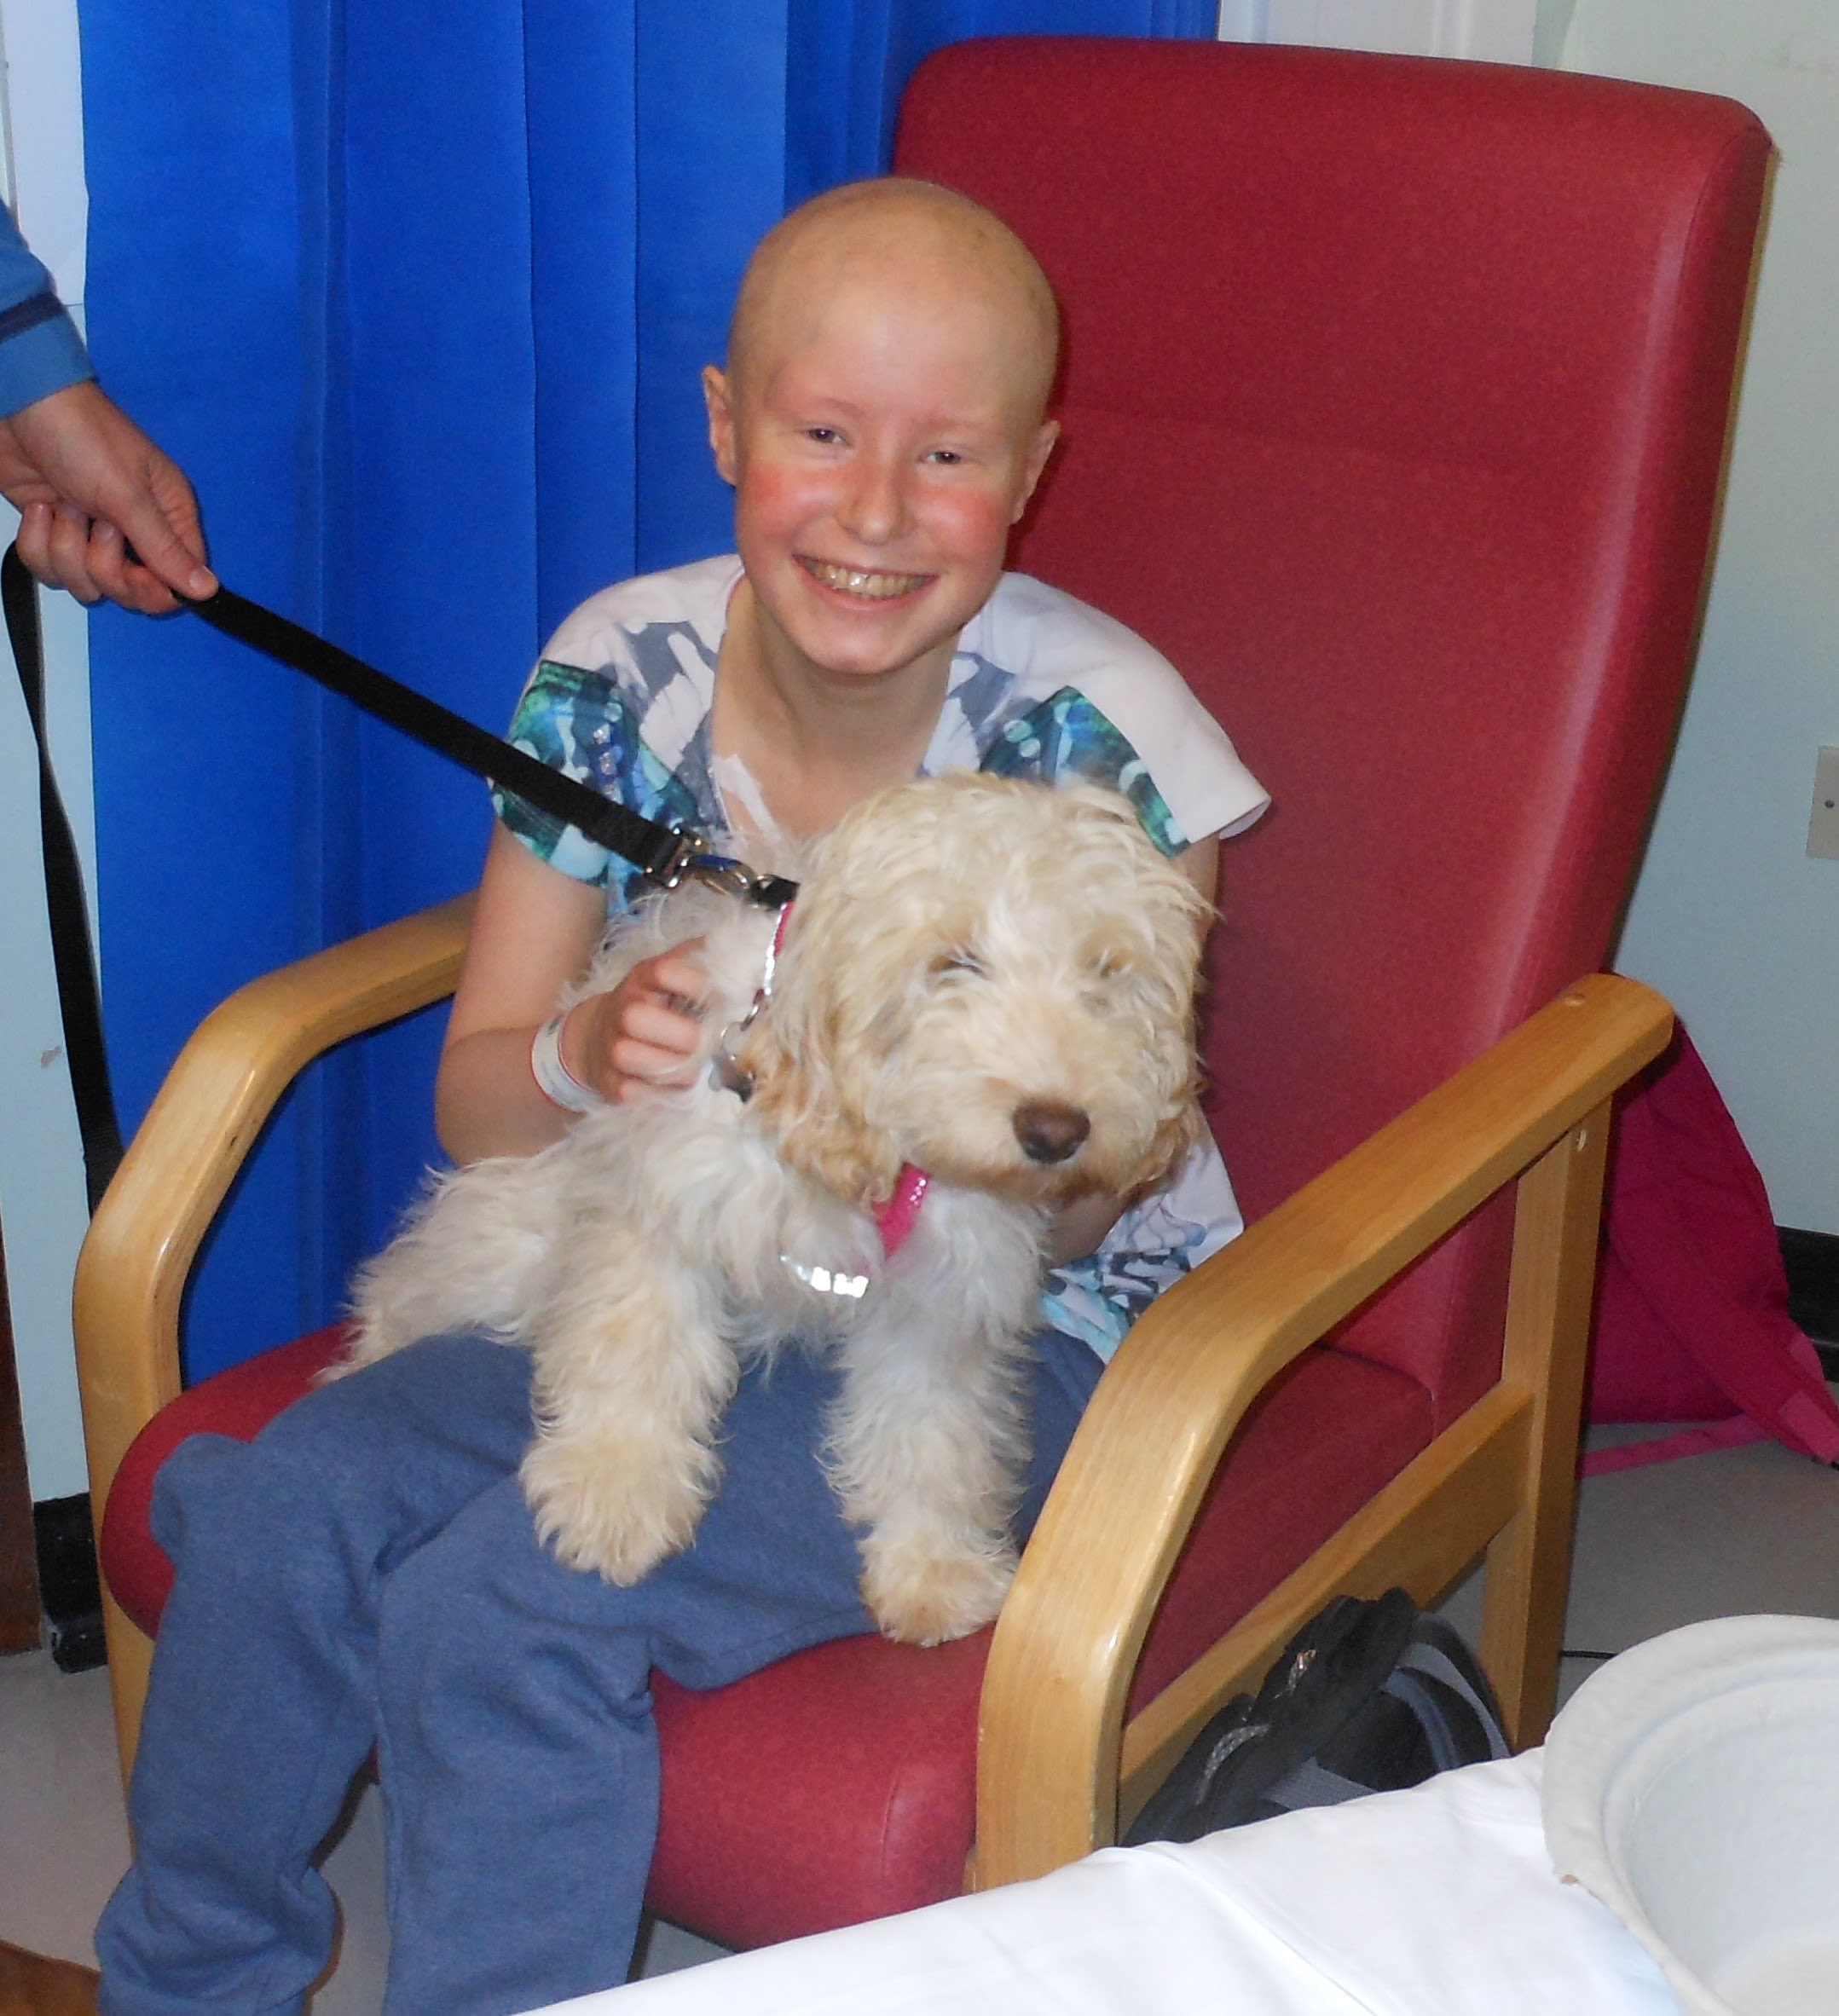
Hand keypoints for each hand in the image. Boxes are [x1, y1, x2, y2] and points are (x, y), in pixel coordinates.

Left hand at [0, 380, 216, 611]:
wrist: (18, 406)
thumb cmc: (83, 436)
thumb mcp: (128, 496)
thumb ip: (165, 549)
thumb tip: (208, 591)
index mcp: (168, 518)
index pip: (176, 581)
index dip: (154, 588)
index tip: (134, 572)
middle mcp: (134, 533)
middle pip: (130, 591)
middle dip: (103, 565)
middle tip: (96, 525)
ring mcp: (91, 536)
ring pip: (86, 584)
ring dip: (66, 548)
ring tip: (65, 505)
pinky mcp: (54, 534)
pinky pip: (49, 569)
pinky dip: (37, 541)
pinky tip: (41, 507)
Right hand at [565, 942, 711, 1103]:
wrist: (595, 1038)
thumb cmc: (648, 1005)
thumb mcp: (666, 976)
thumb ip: (700, 959)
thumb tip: (743, 943)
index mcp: (642, 978)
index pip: (666, 971)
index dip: (698, 985)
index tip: (718, 999)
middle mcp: (624, 1011)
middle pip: (668, 1027)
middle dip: (695, 1037)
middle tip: (704, 1040)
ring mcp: (614, 1049)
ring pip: (661, 1066)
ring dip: (685, 1069)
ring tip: (688, 1062)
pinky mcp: (612, 1085)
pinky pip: (650, 1095)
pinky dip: (667, 1093)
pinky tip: (669, 1081)